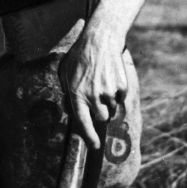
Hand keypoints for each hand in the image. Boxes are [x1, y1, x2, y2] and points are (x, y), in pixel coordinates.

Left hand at [60, 27, 128, 150]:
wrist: (101, 40)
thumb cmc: (80, 56)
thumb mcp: (66, 74)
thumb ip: (68, 93)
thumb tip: (73, 111)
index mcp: (77, 94)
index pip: (83, 122)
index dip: (89, 137)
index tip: (96, 147)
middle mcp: (92, 96)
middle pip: (101, 118)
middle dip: (101, 113)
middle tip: (98, 99)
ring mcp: (108, 92)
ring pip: (112, 108)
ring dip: (109, 102)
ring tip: (103, 82)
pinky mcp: (121, 87)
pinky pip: (121, 98)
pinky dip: (117, 93)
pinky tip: (111, 78)